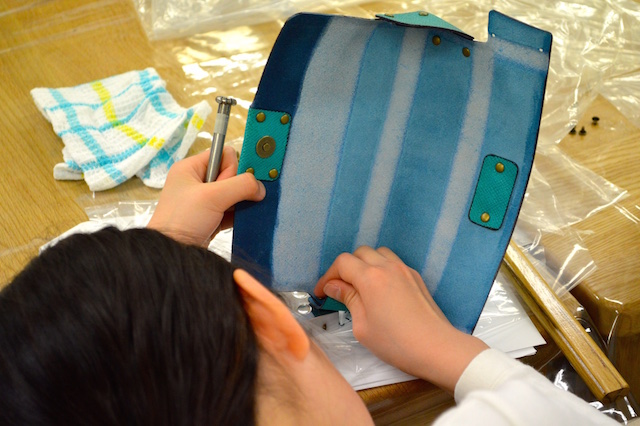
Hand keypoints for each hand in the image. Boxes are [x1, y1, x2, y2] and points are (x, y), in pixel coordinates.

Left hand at [147, 146, 264, 245]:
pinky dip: (239, 214)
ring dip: (240, 202)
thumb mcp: (213, 196)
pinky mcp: (211, 218)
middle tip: (225, 201)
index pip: (222, 154)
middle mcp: (197, 182)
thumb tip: (261, 187)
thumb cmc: (182, 220)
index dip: (231, 167)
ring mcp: (204, 201)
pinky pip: (233, 209)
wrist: (172, 253)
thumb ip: (241, 185)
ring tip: (233, 213)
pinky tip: (242, 219)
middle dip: (236, 187)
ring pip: (234, 193)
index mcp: (191, 168)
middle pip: (231, 174)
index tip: (229, 183)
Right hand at [314, 246, 487, 392]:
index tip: (322, 292)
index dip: (328, 276)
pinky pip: (393, 262)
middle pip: (359, 253)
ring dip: (365, 264)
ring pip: (378, 253)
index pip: (342, 263)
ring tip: (360, 285)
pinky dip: (381, 268)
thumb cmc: (398, 343)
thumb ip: (348, 299)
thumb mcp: (362, 326)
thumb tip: (334, 287)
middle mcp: (388, 267)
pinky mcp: (416, 278)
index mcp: (371, 278)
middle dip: (345, 268)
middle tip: (339, 288)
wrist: (436, 348)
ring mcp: (404, 270)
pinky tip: (380, 289)